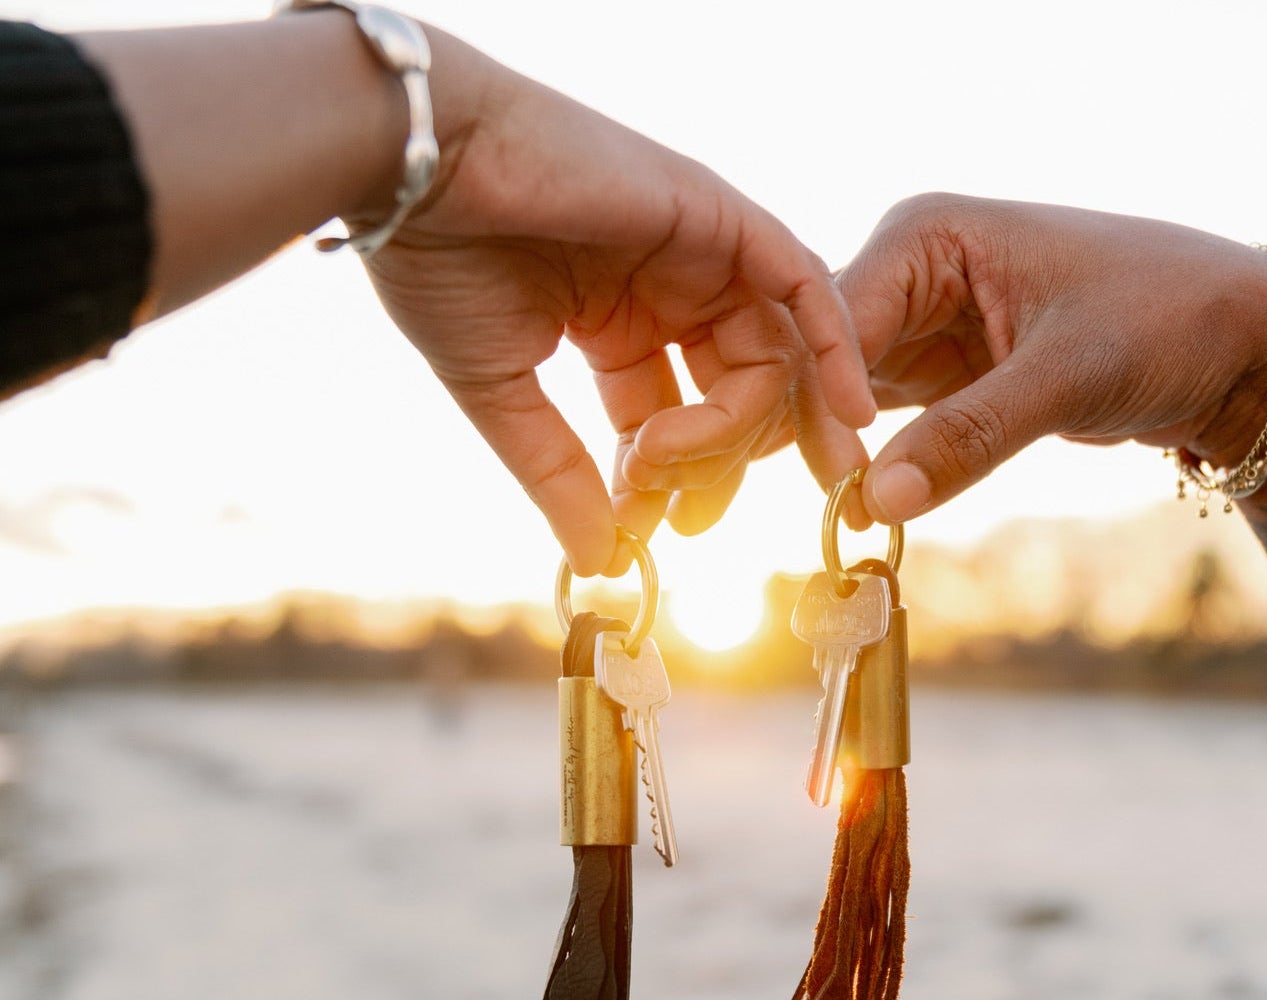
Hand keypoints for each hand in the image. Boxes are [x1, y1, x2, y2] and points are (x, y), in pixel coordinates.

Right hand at [362, 29, 873, 573]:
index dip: (670, 478)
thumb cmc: (438, 265)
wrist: (412, 167)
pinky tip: (852, 412)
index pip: (675, 414)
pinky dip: (835, 344)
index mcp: (613, 319)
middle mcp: (665, 285)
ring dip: (773, 426)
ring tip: (754, 483)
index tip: (647, 530)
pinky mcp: (717, 214)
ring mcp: (696, 249)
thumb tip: (598, 562)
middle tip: (697, 521)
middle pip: (736, 390)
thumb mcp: (505, 395)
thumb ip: (559, 477)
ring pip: (772, 351)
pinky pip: (803, 284)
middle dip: (729, 464)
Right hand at [775, 195, 1266, 528]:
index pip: (838, 320)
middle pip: (829, 361)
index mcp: (929, 234)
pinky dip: (879, 465)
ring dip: (842, 455)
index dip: (823, 400)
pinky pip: (889, 425)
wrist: (1241, 345)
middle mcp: (914, 272)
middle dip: (820, 433)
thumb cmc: (1169, 321)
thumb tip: (874, 502)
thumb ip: (968, 437)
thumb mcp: (1067, 377)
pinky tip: (863, 508)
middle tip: (832, 511)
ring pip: (850, 399)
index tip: (836, 480)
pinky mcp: (947, 375)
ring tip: (838, 517)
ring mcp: (926, 326)